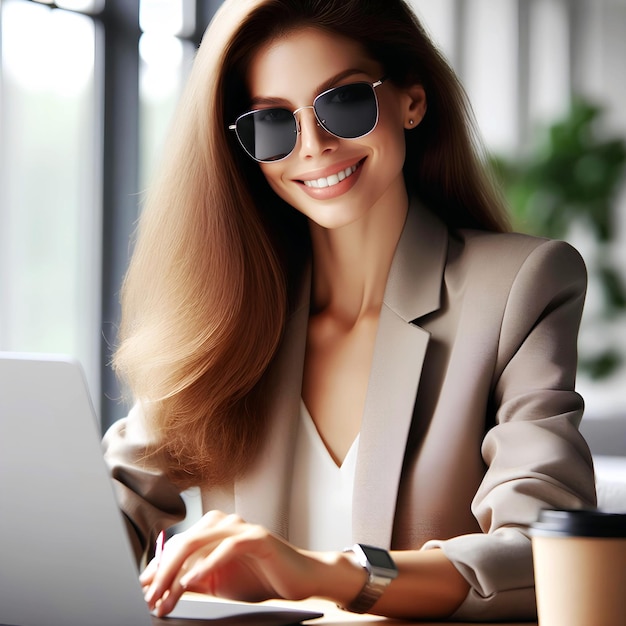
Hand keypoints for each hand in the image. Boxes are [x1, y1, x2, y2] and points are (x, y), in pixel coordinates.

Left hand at [139, 511, 328, 616]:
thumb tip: (161, 590)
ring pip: (198, 542)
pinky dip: (207, 564)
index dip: (157, 569)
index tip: (141, 592)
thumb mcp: (219, 583)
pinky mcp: (257, 537)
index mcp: (212, 529)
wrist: (299, 579)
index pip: (177, 546)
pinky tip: (192, 581)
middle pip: (182, 542)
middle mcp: (224, 523)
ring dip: (177, 571)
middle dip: (162, 572)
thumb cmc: (260, 578)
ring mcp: (241, 527)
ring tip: (163, 594)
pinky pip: (227, 547)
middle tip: (148, 597)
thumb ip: (194, 581)